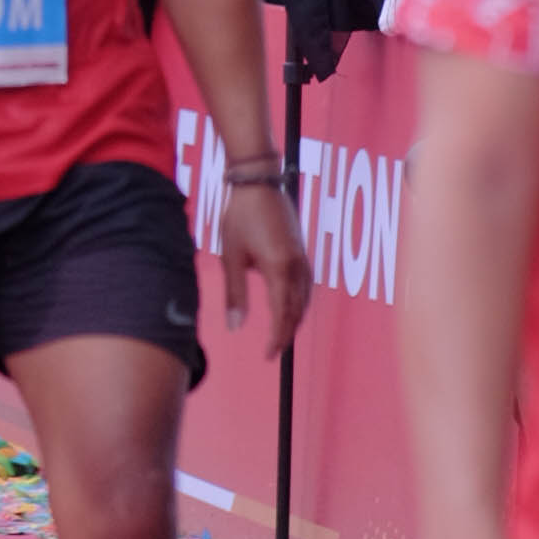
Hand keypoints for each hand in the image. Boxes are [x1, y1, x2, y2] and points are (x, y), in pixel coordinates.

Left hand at [220, 178, 308, 352]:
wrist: (258, 183)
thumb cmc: (240, 217)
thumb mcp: (231, 256)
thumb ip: (235, 293)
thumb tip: (235, 327)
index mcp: (279, 268)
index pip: (283, 314)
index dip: (277, 338)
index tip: (268, 355)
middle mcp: (297, 266)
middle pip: (298, 310)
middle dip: (287, 333)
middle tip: (273, 351)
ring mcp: (303, 258)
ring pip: (305, 298)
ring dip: (295, 319)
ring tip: (282, 334)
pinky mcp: (302, 251)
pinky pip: (307, 285)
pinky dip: (300, 302)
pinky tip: (291, 306)